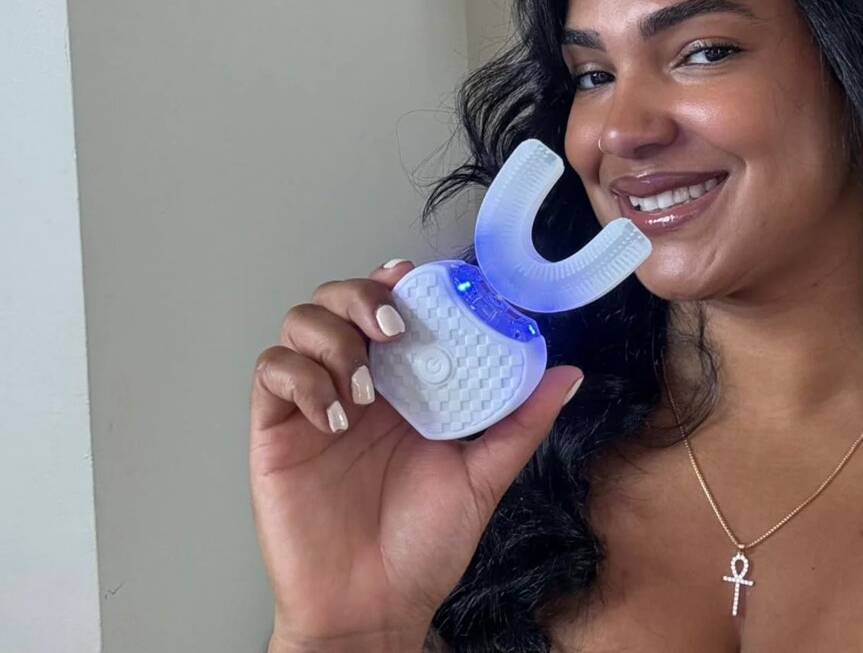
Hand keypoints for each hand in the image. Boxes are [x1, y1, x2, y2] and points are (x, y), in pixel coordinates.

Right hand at [250, 260, 582, 649]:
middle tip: (393, 328)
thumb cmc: (422, 546)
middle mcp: (354, 382)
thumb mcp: (482, 476)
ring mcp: (312, 403)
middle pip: (337, 299)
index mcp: (402, 384)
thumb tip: (568, 373)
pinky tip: (336, 416)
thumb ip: (520, 422)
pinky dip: (302, 377)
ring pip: (300, 323)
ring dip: (333, 337)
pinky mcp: (276, 430)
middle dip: (361, 295)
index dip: (396, 281)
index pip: (388, 306)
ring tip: (366, 388)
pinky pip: (271, 373)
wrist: (373, 610)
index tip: (414, 276)